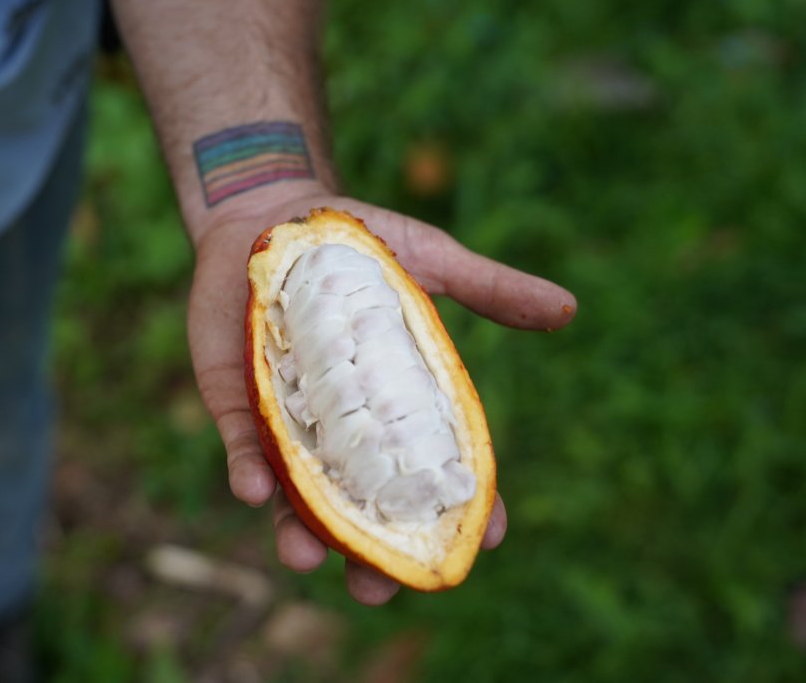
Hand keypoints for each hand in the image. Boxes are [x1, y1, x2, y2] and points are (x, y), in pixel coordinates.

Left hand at [187, 188, 575, 604]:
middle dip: (371, 553)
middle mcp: (346, 423)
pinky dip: (246, 472)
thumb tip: (568, 309)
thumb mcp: (427, 260)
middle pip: (364, 504)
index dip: (462, 507)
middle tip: (380, 590)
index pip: (434, 467)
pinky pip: (240, 448)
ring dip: (301, 533)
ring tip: (308, 558)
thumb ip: (488, 289)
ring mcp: (290, 419)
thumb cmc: (353, 241)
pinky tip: (253, 491)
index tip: (486, 539)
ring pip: (298, 495)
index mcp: (397, 399)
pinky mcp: (237, 403)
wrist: (267, 215)